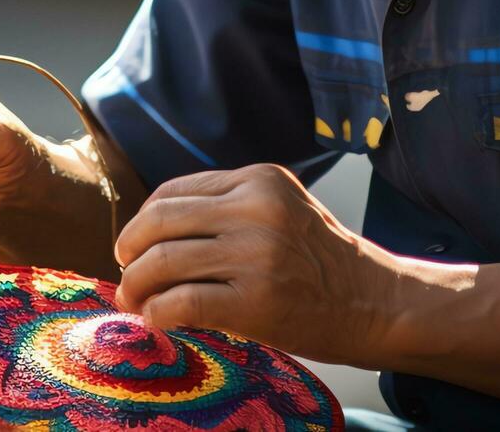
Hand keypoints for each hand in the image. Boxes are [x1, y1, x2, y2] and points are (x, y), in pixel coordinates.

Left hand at [113, 163, 400, 365]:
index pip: (174, 191)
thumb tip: (150, 232)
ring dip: (136, 284)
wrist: (376, 302)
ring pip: (164, 261)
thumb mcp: (280, 210)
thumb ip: (227, 208)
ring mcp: (257, 254)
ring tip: (133, 300)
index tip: (133, 245)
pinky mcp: (256, 300)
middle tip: (124, 273)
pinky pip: (182, 302)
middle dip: (129, 250)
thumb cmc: (320, 261)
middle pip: (161, 221)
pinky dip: (158, 312)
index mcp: (259, 180)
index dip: (143, 220)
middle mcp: (257, 209)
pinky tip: (157, 319)